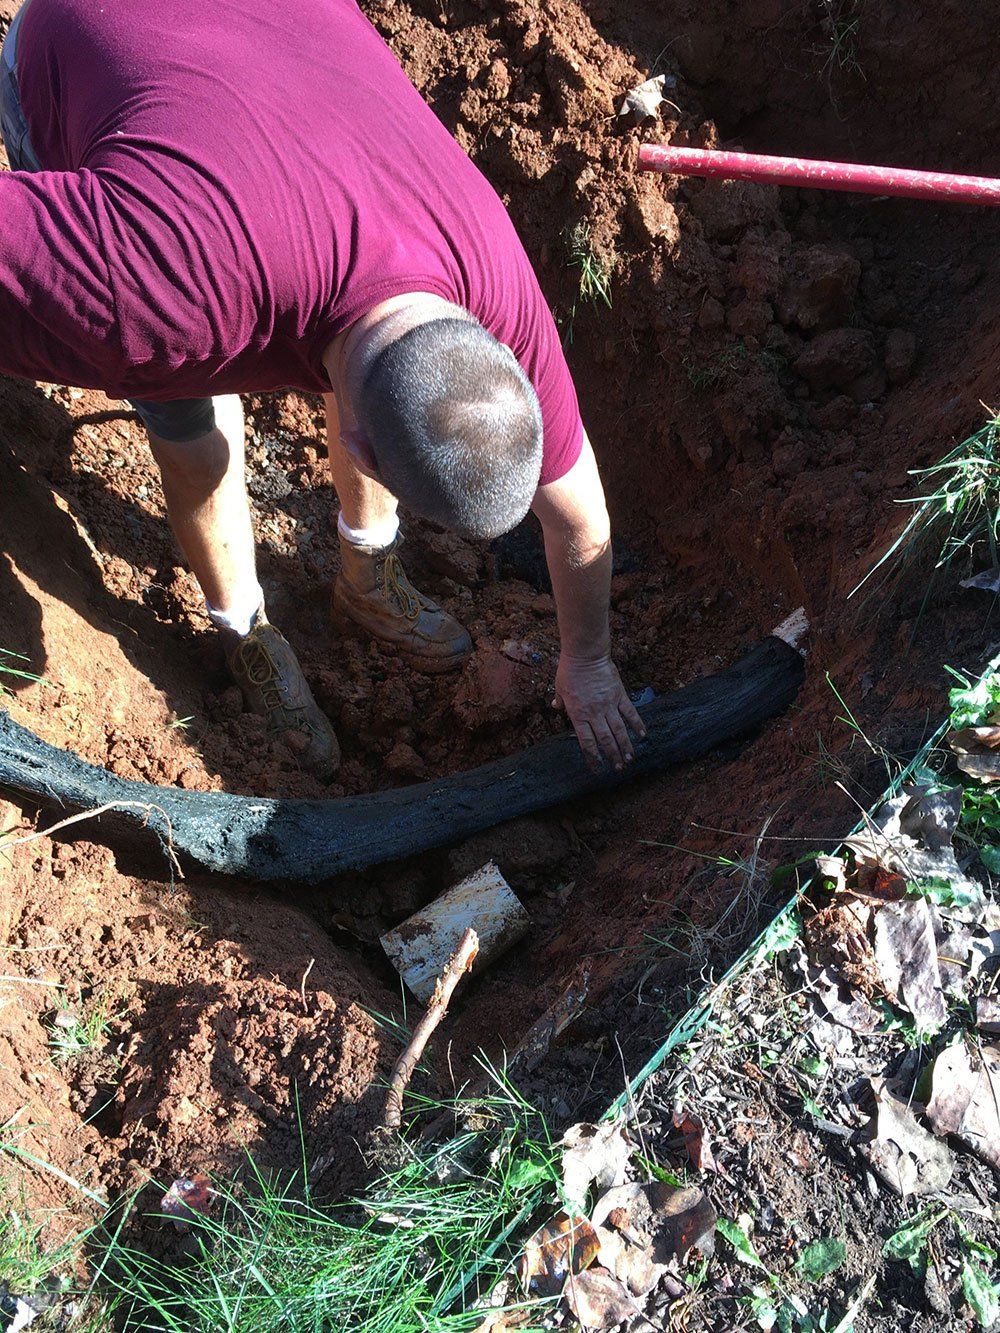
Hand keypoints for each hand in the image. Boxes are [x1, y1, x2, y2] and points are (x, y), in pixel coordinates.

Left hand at [554, 653, 646, 771]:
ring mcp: (608, 705)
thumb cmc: (569, 670)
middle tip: (619, 768)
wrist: (585, 654)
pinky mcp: (620, 695)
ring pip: (619, 730)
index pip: (586, 742)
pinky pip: (630, 713)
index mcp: (578, 714)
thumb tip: (555, 707)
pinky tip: (643, 735)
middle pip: (605, 740)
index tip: (597, 770)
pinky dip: (637, 724)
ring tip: (631, 759)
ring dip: (626, 746)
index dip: (593, 758)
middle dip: (613, 757)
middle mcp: (594, 713)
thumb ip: (560, 701)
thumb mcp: (559, 687)